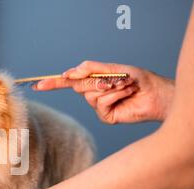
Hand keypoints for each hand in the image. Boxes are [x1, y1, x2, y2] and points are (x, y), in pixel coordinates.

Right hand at [33, 61, 174, 123]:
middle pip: (79, 86)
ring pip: (91, 95)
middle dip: (95, 80)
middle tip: (114, 79)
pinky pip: (101, 104)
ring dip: (109, 87)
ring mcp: (98, 106)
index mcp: (93, 81)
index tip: (37, 85)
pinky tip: (126, 94)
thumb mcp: (114, 68)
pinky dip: (115, 96)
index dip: (53, 83)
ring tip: (125, 85)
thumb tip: (72, 71)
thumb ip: (92, 69)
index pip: (68, 82)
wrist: (156, 95)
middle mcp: (93, 93)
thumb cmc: (139, 80)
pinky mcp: (106, 116)